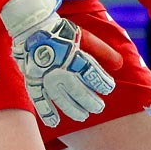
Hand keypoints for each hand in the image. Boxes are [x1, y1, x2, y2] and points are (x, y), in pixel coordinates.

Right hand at [1, 0, 121, 127]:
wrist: (31, 27)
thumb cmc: (62, 32)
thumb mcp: (84, 36)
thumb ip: (102, 51)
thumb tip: (120, 65)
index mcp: (73, 54)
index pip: (91, 72)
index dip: (102, 82)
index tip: (108, 88)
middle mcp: (59, 67)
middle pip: (77, 89)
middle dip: (90, 101)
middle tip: (99, 108)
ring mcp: (44, 75)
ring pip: (60, 97)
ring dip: (73, 109)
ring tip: (83, 116)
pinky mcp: (33, 79)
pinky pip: (38, 98)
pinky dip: (46, 111)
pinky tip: (55, 122)